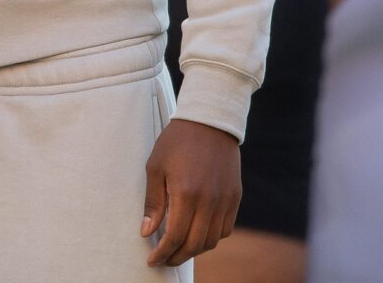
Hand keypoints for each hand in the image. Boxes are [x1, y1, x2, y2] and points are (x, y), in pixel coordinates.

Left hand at [141, 118, 240, 267]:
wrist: (209, 122)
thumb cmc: (177, 141)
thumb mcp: (156, 167)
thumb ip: (153, 203)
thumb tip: (147, 232)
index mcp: (186, 193)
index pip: (175, 237)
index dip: (163, 253)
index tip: (152, 260)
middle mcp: (210, 201)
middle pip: (195, 245)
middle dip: (177, 257)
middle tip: (163, 259)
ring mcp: (225, 201)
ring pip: (212, 240)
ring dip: (194, 250)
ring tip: (178, 248)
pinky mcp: (235, 198)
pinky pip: (225, 229)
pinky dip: (210, 238)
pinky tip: (197, 233)